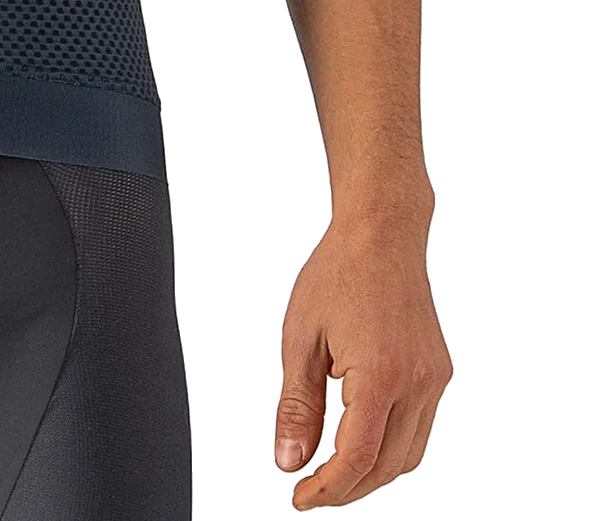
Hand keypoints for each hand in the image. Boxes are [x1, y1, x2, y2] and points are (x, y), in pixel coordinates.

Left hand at [275, 210, 451, 507]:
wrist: (381, 233)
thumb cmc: (335, 274)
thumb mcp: (299, 338)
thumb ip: (296, 405)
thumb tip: (289, 462)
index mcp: (380, 374)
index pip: (356, 457)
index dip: (327, 489)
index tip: (298, 499)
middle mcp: (418, 383)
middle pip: (386, 467)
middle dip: (348, 489)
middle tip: (309, 491)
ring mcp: (435, 380)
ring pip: (409, 455)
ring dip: (372, 474)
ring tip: (330, 473)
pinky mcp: (440, 373)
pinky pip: (420, 429)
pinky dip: (391, 448)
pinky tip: (361, 441)